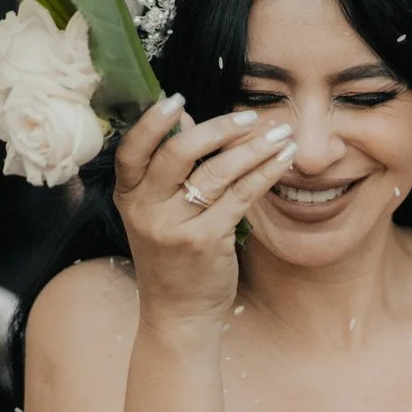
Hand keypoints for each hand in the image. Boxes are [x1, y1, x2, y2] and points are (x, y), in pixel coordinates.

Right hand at [111, 95, 299, 329]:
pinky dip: (266, 172)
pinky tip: (283, 159)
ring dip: (254, 148)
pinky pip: (241, 196)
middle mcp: (145, 209)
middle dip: (218, 128)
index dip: (153, 122)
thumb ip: (167, 168)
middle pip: (178, 152)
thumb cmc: (172, 256)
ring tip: (280, 134)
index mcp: (128, 196)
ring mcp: (174, 226)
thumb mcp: (157, 213)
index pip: (131, 149)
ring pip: (217, 172)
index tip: (178, 98)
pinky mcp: (205, 241)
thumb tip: (185, 116)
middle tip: (250, 118)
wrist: (178, 313)